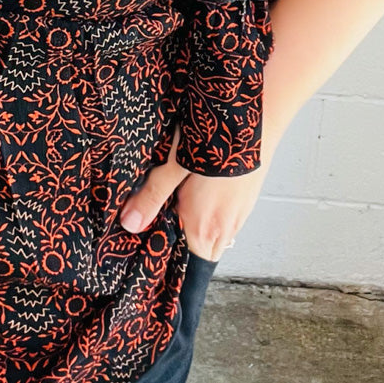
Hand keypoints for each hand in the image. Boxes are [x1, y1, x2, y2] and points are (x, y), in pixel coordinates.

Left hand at [119, 123, 270, 259]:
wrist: (254, 119)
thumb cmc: (215, 141)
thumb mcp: (174, 167)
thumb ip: (151, 198)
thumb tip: (130, 222)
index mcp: (204, 227)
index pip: (190, 263)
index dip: (175, 255)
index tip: (163, 242)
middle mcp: (226, 227)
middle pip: (204, 250)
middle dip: (187, 240)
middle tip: (171, 216)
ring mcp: (242, 214)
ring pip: (219, 234)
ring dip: (202, 224)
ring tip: (186, 198)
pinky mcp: (250, 199)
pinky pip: (230, 217)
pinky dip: (216, 210)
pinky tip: (205, 187)